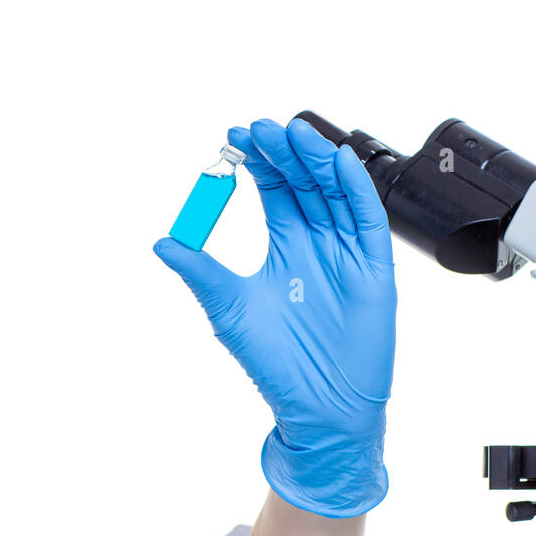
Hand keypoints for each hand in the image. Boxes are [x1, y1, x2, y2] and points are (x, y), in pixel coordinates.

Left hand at [154, 117, 396, 516]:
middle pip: (305, 181)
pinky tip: (337, 162)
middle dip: (285, 152)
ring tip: (294, 133)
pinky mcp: (373, 269)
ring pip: (334, 192)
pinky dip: (354, 189)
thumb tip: (162, 243)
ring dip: (316, 160)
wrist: (319, 407)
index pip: (274, 189)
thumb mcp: (228, 310)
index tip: (234, 138)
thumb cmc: (276, 364)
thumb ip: (200, 273)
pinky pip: (366, 220)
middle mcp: (318, 242)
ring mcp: (347, 252)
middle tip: (261, 128)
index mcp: (286, 246)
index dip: (258, 161)